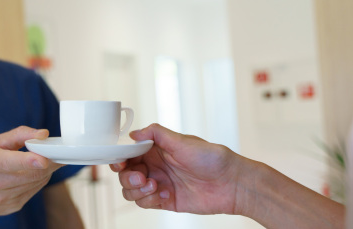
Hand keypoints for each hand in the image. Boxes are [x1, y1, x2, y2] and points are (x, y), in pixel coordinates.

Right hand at [0, 126, 61, 216]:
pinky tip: (32, 173)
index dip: (28, 161)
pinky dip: (39, 180)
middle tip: (56, 152)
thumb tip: (43, 134)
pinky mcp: (11, 207)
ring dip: (45, 170)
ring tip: (42, 160)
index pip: (8, 162)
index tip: (44, 159)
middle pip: (30, 174)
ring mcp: (1, 199)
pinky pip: (35, 190)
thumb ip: (20, 134)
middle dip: (48, 162)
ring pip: (36, 182)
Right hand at [110, 123, 246, 214]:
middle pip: (126, 174)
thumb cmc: (213, 159)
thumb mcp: (183, 141)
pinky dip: (149, 200)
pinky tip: (165, 193)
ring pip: (131, 191)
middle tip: (141, 177)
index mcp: (157, 149)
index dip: (120, 158)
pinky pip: (145, 203)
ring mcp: (159, 183)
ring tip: (154, 186)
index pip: (129, 153)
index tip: (120, 162)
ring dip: (137, 190)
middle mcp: (156, 166)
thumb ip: (156, 134)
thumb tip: (134, 133)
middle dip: (128, 177)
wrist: (232, 184)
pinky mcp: (165, 200)